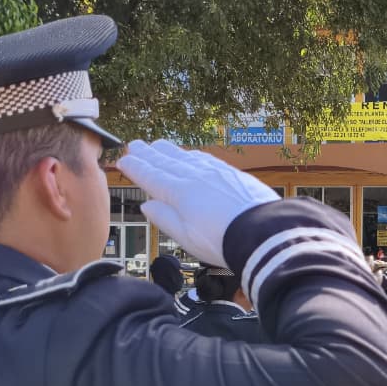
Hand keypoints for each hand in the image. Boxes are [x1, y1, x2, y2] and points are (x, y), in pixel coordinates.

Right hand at [117, 140, 278, 266]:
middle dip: (148, 153)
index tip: (123, 160)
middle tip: (134, 144)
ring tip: (157, 145)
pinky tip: (191, 154)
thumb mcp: (185, 237)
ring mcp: (215, 172)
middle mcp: (195, 176)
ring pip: (185, 156)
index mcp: (179, 192)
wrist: (263, 233)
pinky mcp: (232, 173)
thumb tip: (147, 204)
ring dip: (168, 150)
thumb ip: (164, 218)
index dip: (136, 168)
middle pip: (166, 162)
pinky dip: (192, 154)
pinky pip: (205, 158)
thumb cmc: (222, 241)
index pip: (151, 176)